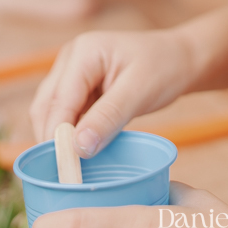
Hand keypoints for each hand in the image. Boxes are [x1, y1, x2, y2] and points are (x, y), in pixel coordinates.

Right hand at [29, 29, 197, 157]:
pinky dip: (71, 134)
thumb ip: (108, 117)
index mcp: (84, 52)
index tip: (65, 171)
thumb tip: (77, 148)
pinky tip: (81, 154)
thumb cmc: (164, 67)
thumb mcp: (140, 92)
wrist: (180, 59)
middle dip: (53, 141)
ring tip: (73, 169)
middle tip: (67, 175)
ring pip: (52, 113)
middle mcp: (71, 58)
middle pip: (47, 107)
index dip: (57, 137)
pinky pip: (66, 115)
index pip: (59, 101)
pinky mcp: (79, 87)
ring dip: (59, 139)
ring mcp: (72, 72)